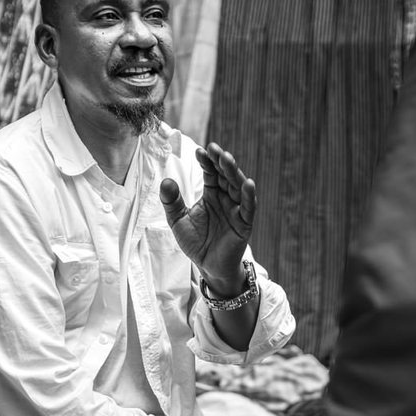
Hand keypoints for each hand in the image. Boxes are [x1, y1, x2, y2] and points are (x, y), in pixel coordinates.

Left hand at [160, 143, 255, 293]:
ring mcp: (236, 209)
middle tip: (214, 149)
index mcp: (211, 194)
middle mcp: (226, 198)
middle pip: (226, 175)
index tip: (199, 151)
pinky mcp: (244, 223)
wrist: (208, 266)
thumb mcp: (177, 220)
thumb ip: (171, 202)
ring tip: (227, 159)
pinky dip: (249, 195)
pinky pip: (248, 207)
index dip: (206, 162)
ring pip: (238, 186)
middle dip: (221, 161)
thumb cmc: (195, 242)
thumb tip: (166, 180)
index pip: (211, 173)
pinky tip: (248, 183)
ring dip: (234, 172)